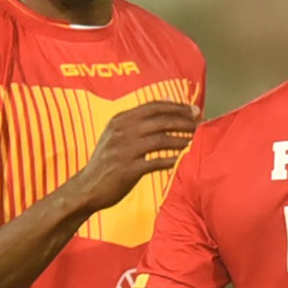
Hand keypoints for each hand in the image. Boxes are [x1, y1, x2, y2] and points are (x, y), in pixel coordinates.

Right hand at [69, 100, 199, 212]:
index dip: (177, 107)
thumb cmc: (107, 162)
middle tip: (201, 124)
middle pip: (160, 120)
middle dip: (185, 121)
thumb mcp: (117, 134)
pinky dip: (173, 159)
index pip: (154, 106)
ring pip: (161, 139)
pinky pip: (156, 162)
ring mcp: (124, 150)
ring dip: (182, 139)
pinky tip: (184, 159)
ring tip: (197, 141)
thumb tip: (168, 99)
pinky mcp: (128, 170)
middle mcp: (122, 131)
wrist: (86, 188)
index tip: (195, 110)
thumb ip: (140, 119)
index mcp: (120, 120)